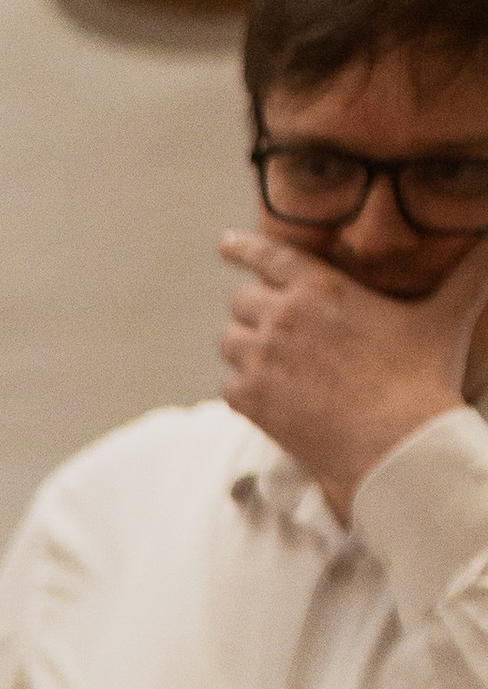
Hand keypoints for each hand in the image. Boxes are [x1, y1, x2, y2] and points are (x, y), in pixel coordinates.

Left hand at [217, 225, 487, 499]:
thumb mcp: (446, 317)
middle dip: (256, 312)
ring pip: (230, 342)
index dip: (244, 248)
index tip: (226, 245)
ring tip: (270, 366)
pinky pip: (229, 386)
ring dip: (245, 350)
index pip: (268, 254)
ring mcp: (262, 357)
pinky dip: (245, 392)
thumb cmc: (421, 379)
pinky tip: (268, 402)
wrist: (396, 443)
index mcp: (321, 286)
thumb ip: (470, 276)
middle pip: (242, 300)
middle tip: (274, 331)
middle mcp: (283, 315)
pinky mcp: (251, 399)